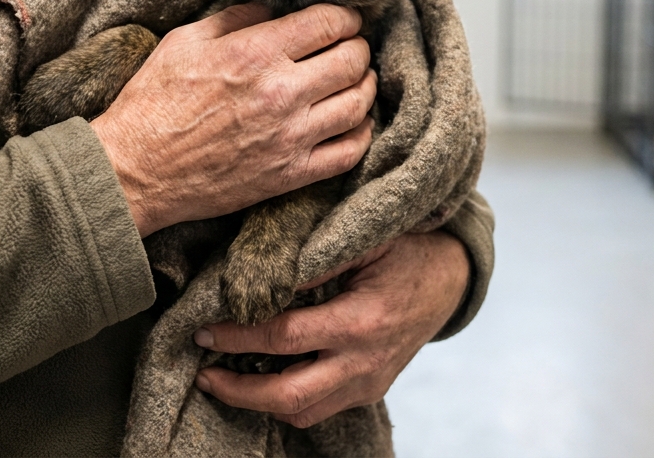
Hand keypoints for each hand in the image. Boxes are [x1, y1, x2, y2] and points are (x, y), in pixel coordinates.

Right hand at [92, 3, 376, 236]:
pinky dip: (362, 133)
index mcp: (254, 53)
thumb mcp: (183, 41)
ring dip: (366, 86)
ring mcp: (290, 137)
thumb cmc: (152, 103)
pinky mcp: (290, 175)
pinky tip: (355, 122)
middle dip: (359, 47)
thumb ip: (234, 19)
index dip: (346, 15)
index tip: (346, 18)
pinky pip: (349, 153)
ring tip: (359, 80)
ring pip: (359, 104)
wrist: (135, 171)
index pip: (328, 23)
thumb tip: (272, 9)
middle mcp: (281, 92)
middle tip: (352, 46)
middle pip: (353, 60)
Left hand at [192, 231, 469, 427]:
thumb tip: (257, 275)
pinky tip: (261, 378)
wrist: (450, 278)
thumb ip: (316, 258)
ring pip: (302, 413)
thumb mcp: (364, 240)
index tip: (204, 328)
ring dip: (257, 403)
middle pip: (288, 397)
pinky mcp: (368, 391)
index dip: (237, 336)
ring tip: (223, 380)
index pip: (284, 338)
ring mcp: (368, 383)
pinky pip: (319, 409)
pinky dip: (285, 400)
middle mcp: (364, 362)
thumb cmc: (404, 249)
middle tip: (203, 371)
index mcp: (361, 321)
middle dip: (238, 391)